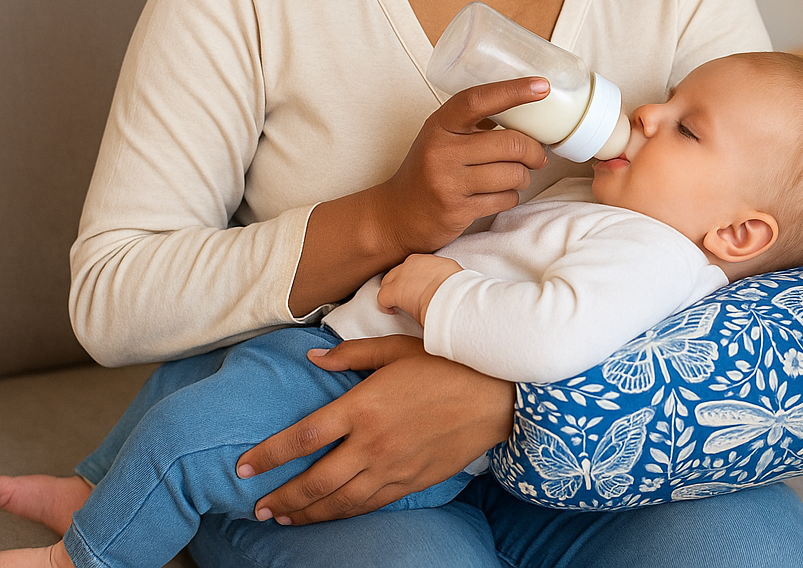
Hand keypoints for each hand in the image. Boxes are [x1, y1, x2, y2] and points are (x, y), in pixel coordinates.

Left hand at [235, 335, 514, 522]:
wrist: (494, 396)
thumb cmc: (445, 364)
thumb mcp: (397, 348)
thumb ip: (351, 355)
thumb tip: (313, 360)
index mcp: (364, 406)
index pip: (304, 437)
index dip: (270, 455)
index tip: (243, 468)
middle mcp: (373, 443)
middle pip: (316, 481)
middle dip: (282, 497)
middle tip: (257, 506)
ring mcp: (392, 467)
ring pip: (339, 501)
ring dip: (306, 514)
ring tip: (281, 518)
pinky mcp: (410, 482)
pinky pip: (368, 505)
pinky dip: (342, 514)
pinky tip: (327, 516)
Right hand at [288, 77, 548, 317]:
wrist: (396, 216)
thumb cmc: (428, 170)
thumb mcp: (441, 138)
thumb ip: (474, 125)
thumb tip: (525, 110)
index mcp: (439, 125)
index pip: (477, 100)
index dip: (513, 91)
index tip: (541, 85)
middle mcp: (441, 151)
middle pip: (509, 142)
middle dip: (534, 150)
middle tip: (539, 156)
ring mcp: (448, 182)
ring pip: (512, 174)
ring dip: (523, 176)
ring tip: (516, 176)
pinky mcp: (457, 210)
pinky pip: (505, 199)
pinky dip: (511, 197)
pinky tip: (501, 194)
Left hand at [378, 254, 462, 324]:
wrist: (451, 294)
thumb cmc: (457, 287)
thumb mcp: (451, 273)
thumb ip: (442, 273)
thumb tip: (444, 280)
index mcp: (426, 259)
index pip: (413, 266)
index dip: (412, 277)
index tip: (417, 286)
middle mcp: (411, 264)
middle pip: (397, 271)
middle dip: (399, 282)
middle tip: (407, 295)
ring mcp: (401, 276)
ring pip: (388, 281)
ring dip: (392, 291)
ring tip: (399, 303)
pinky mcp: (394, 291)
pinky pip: (382, 297)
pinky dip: (385, 305)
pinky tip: (392, 311)